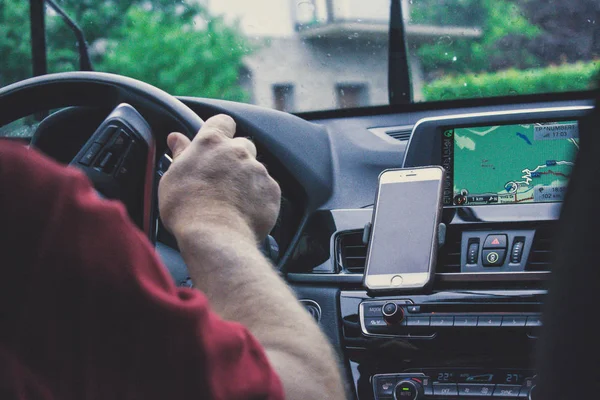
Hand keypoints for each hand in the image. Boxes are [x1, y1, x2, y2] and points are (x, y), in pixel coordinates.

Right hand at [158, 114, 280, 242]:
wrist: (215, 237)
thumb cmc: (187, 209)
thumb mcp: (172, 178)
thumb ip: (179, 154)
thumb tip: (176, 139)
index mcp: (211, 143)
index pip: (223, 121)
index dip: (221, 130)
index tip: (216, 141)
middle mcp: (238, 151)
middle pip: (243, 145)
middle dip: (235, 157)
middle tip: (221, 179)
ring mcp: (258, 170)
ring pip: (255, 169)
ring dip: (247, 180)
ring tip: (231, 201)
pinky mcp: (272, 190)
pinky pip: (267, 189)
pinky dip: (258, 198)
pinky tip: (244, 212)